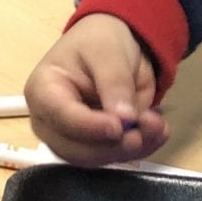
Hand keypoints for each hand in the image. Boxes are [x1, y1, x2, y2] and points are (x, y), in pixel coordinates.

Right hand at [25, 14, 168, 165]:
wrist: (112, 46)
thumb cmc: (99, 40)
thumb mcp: (107, 51)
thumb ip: (114, 82)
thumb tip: (124, 119)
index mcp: (42, 90)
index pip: (60, 117)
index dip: (88, 127)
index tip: (118, 127)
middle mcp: (50, 121)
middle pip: (75, 149)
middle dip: (114, 144)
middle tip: (150, 127)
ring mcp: (70, 138)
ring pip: (97, 159)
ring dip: (131, 149)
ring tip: (159, 126)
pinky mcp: (94, 146)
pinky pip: (114, 156)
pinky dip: (140, 148)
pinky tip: (158, 132)